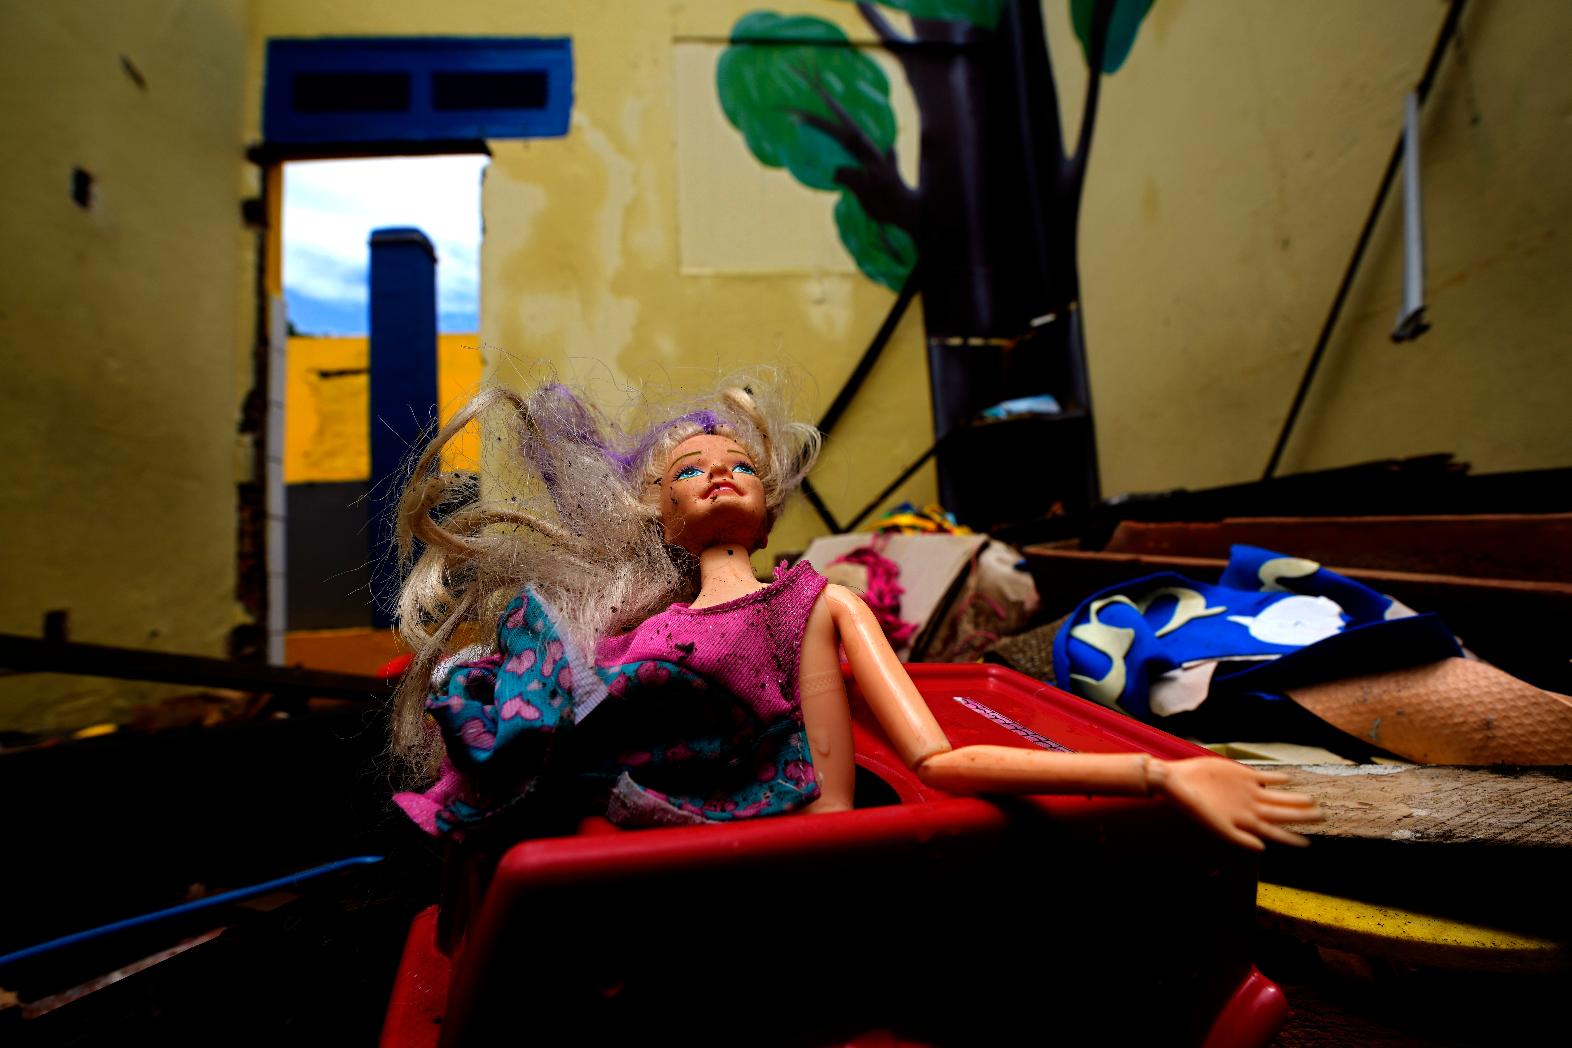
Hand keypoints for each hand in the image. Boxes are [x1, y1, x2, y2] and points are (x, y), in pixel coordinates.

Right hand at [1148, 757, 1322, 850]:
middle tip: (1323, 816)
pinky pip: (1265, 777)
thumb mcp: (1215, 826)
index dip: (1291, 839)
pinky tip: (1290, 778)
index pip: (1274, 833)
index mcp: (1245, 822)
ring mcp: (1248, 791)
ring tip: (1314, 801)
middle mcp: (1251, 808)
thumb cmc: (1192, 807)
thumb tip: (1263, 848)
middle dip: (1303, 816)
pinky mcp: (1242, 774)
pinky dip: (1278, 778)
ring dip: (1296, 799)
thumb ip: (1239, 838)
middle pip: (1282, 814)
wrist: (1177, 781)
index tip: (1309, 843)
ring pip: (1279, 797)